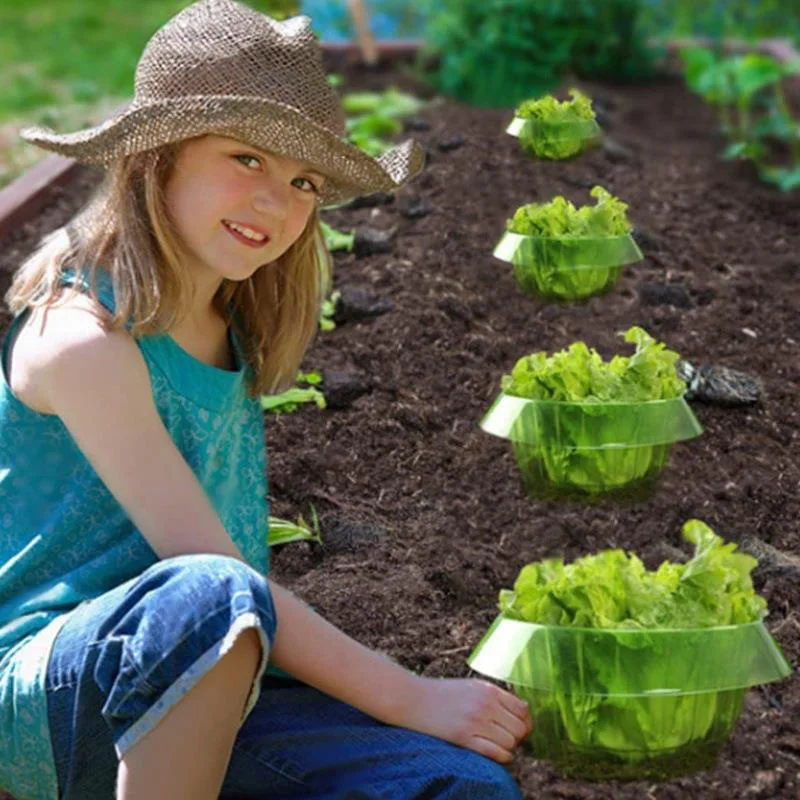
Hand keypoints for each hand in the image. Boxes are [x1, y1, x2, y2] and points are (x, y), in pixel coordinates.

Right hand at [397, 676, 531, 763]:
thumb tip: (522, 712)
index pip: (523, 709)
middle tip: (506, 739)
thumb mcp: (471, 687)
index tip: (518, 729)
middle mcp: (484, 703)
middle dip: (517, 737)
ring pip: (510, 743)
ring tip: (495, 745)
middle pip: (520, 728)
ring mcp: (474, 721)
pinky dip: (501, 757)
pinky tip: (495, 754)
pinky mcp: (463, 737)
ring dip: (507, 748)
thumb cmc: (442, 694)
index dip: (525, 723)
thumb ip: (494, 697)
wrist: (412, 698)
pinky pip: (496, 753)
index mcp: (488, 689)